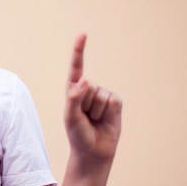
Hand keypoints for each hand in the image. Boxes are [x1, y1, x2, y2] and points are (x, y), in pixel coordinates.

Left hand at [65, 34, 121, 161]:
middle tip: (85, 117)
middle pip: (88, 86)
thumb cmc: (78, 134)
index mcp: (73, 89)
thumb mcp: (71, 117)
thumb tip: (84, 80)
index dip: (79, 50)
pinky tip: (104, 120)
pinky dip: (108, 113)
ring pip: (100, 95)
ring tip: (93, 120)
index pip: (76, 67)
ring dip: (96, 111)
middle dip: (85, 104)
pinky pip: (113, 101)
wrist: (94, 151)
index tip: (83, 34)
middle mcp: (88, 89)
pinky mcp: (115, 103)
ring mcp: (102, 95)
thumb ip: (74, 98)